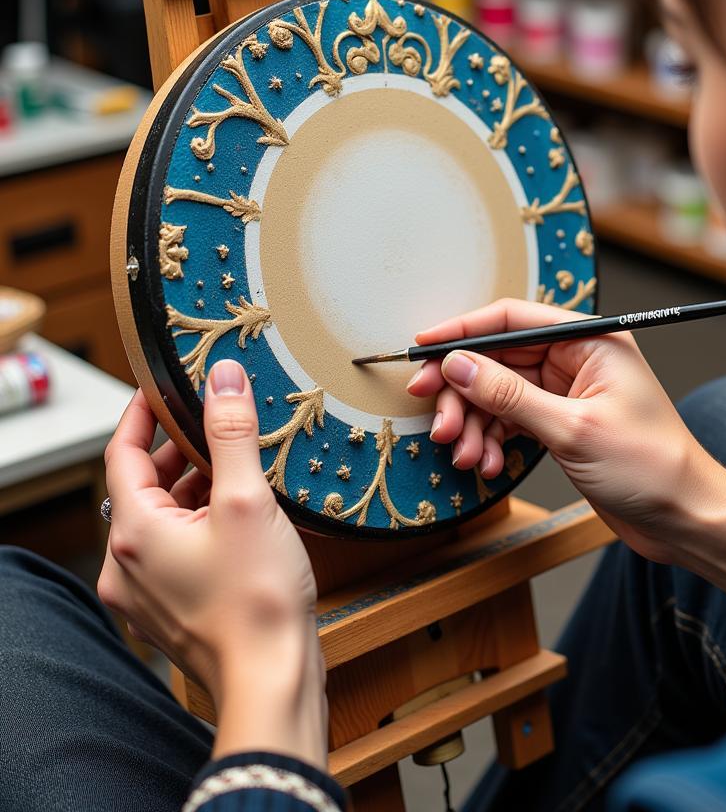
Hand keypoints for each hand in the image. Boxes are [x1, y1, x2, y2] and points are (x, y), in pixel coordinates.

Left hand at [98, 360, 326, 765]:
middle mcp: (127, 565)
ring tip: (237, 470)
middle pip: (142, 486)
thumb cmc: (255, 602)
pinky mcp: (172, 610)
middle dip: (178, 451)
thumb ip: (230, 433)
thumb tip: (222, 379)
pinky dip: (200, 524)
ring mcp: (147, 592)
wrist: (271, 679)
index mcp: (133, 532)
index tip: (162, 388)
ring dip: (193, 489)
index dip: (141, 415)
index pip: (121, 453)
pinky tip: (241, 519)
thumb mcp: (246, 500)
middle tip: (216, 424)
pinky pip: (176, 551)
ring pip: (161, 520)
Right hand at [408, 299, 722, 563]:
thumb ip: (509, 396)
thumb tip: (457, 364)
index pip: (512, 319)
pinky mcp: (561, 423)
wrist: (686, 518)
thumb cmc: (652, 467)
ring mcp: (567, 392)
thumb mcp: (572, 430)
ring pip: (499, 393)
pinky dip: (494, 439)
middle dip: (463, 391)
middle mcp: (577, 359)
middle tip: (438, 420)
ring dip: (476, 423)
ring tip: (466, 453)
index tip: (422, 347)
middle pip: (498, 359)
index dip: (462, 331)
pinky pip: (511, 419)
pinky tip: (490, 463)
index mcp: (591, 340)